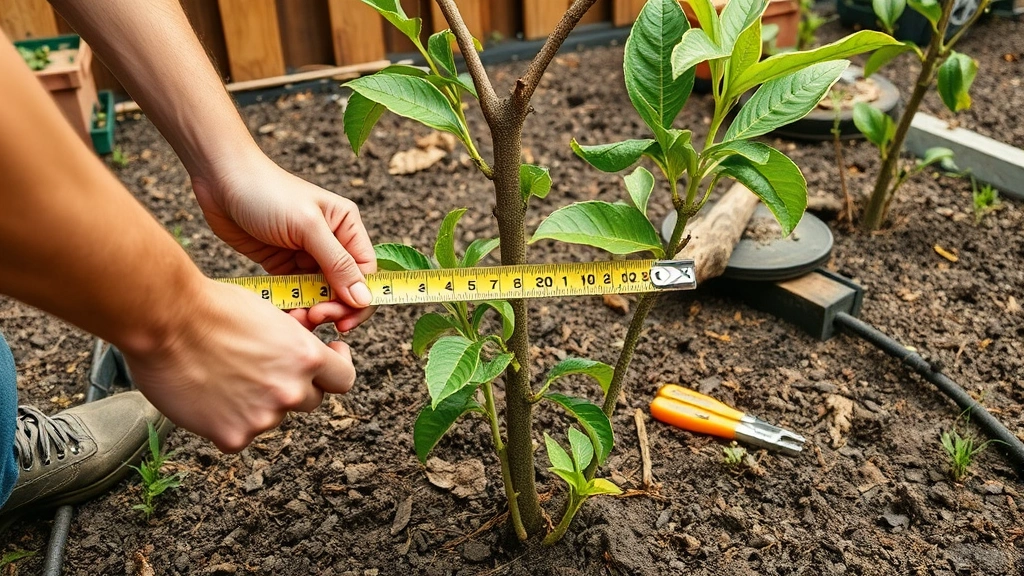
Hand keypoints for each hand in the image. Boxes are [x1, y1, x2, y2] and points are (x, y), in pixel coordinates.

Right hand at [122, 279, 355, 451]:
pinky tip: (207, 396)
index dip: (336, 370)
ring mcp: (263, 417)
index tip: (328, 361)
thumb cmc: (211, 307)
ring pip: (272, 417)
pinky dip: (225, 421)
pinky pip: (239, 434)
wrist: (165, 320)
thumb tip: (303, 354)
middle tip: (262, 371)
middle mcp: (291, 391)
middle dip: (293, 387)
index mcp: (306, 357)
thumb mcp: (270, 316)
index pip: (343, 379)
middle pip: (310, 401)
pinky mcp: (232, 436)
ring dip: (257, 404)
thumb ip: (292, 342)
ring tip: (222, 377)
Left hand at [191, 155, 375, 331]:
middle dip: (334, 307)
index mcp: (346, 227)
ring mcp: (306, 255)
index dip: (359, 299)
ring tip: (297, 318)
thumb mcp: (307, 227)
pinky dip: (293, 306)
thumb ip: (337, 263)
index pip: (366, 272)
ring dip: (312, 311)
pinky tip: (285, 313)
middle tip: (315, 318)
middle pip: (345, 288)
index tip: (343, 320)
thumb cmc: (267, 193)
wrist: (220, 180)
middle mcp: (332, 243)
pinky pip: (295, 294)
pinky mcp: (282, 265)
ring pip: (320, 295)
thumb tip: (364, 298)